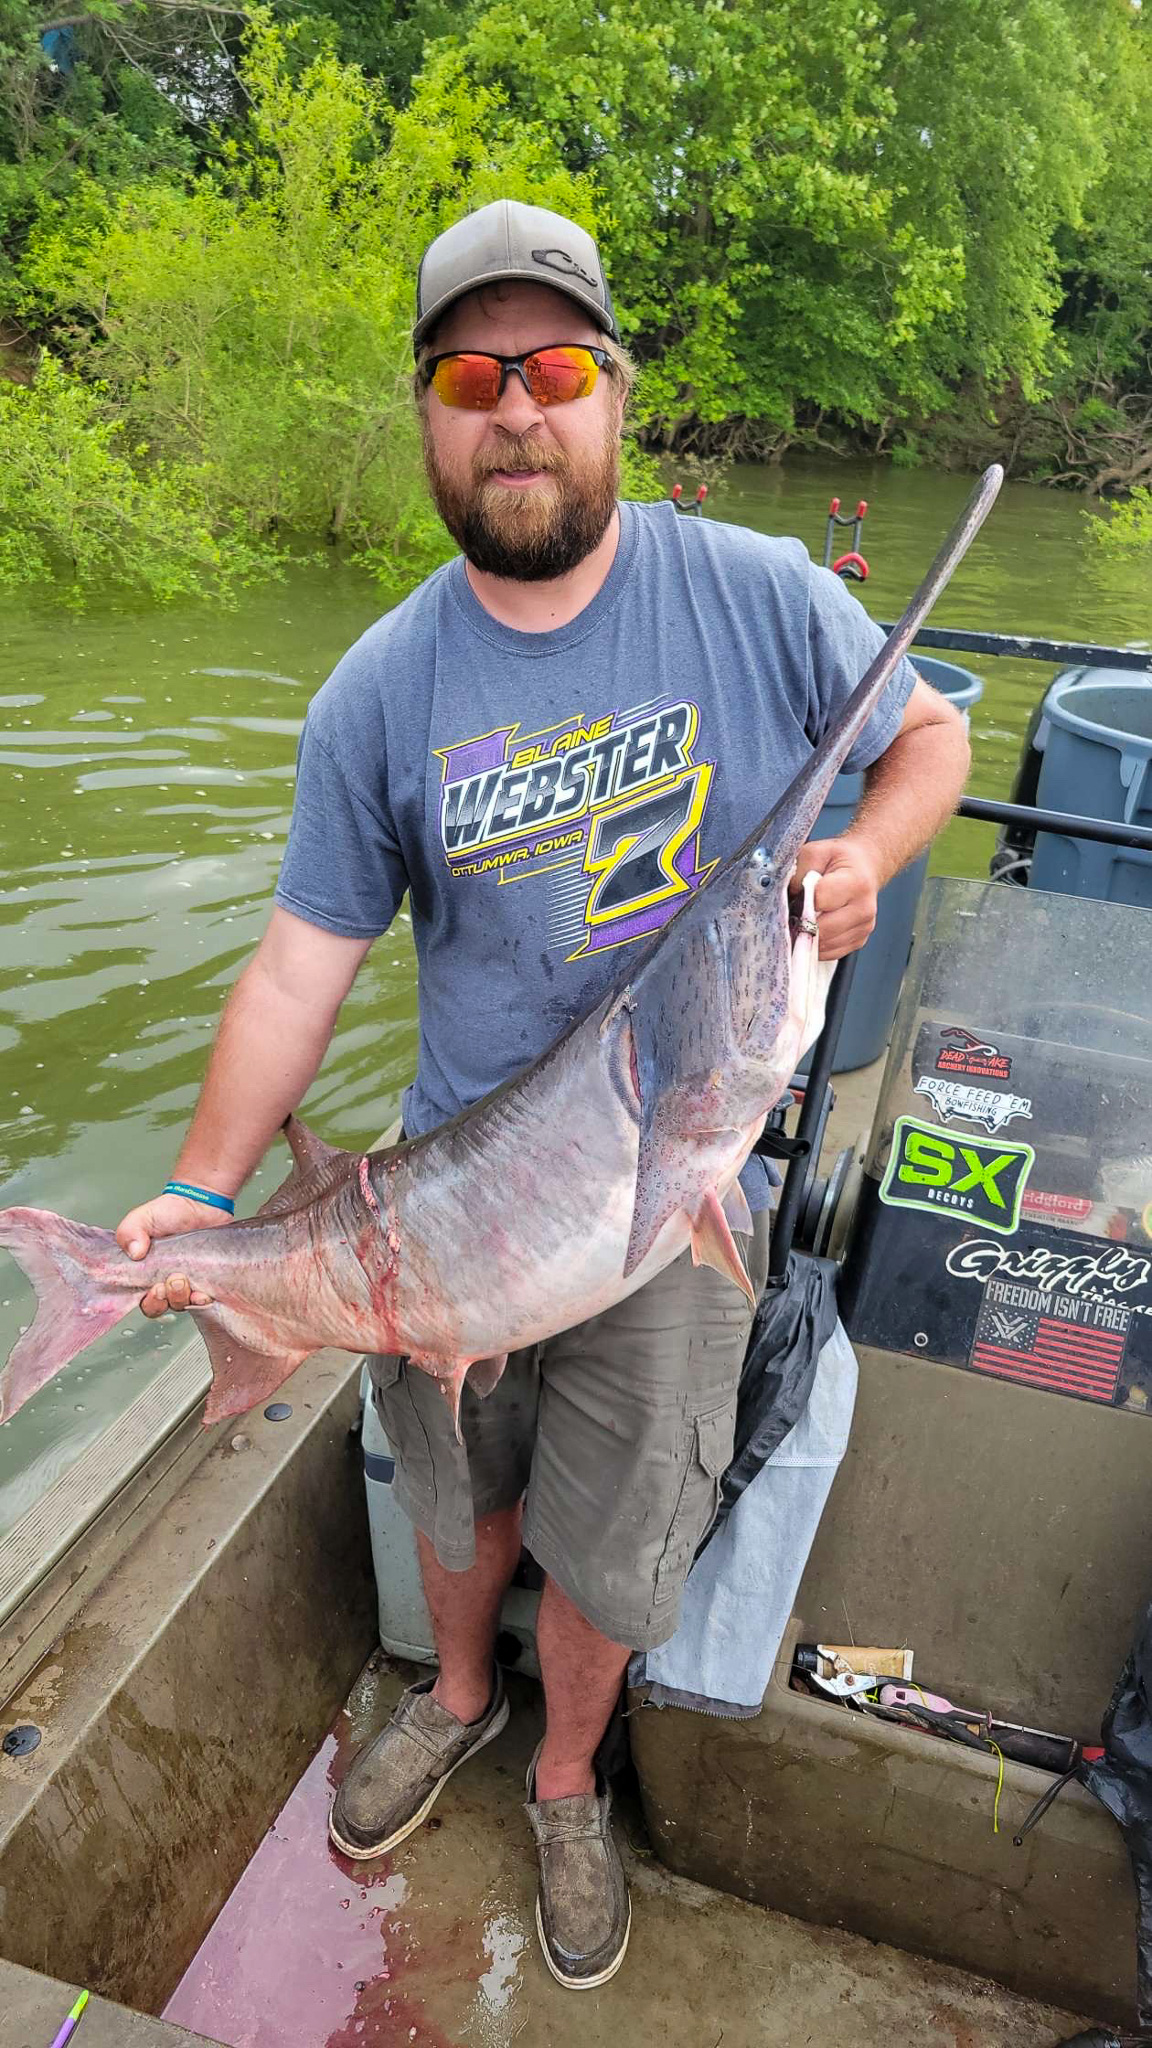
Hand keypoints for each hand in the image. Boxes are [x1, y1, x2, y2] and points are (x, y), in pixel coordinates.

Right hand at [116, 1193, 227, 1318]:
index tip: (153, 1290)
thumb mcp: (143, 1218)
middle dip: (162, 1301)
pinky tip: (204, 1292)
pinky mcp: (207, 1281)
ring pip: (182, 1304)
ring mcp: (188, 1282)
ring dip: (182, 1298)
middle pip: (161, 1307)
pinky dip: (203, 1300)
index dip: (148, 1301)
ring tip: (183, 1280)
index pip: (142, 1300)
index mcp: (146, 1273)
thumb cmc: (171, 1211)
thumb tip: (134, 1252)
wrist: (203, 1203)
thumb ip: (129, 1231)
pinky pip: (205, 1300)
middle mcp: (165, 1281)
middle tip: (167, 1283)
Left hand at [790, 835, 882, 959]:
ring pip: (824, 945)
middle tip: (793, 913)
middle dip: (802, 923)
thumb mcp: (815, 852)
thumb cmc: (839, 859)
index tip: (794, 897)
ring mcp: (864, 927)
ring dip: (808, 936)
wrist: (865, 865)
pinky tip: (815, 928)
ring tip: (804, 919)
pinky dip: (818, 944)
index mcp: (855, 882)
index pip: (819, 901)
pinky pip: (831, 952)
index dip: (801, 901)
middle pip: (822, 929)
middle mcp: (863, 908)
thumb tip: (785, 899)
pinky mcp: (860, 940)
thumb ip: (798, 872)